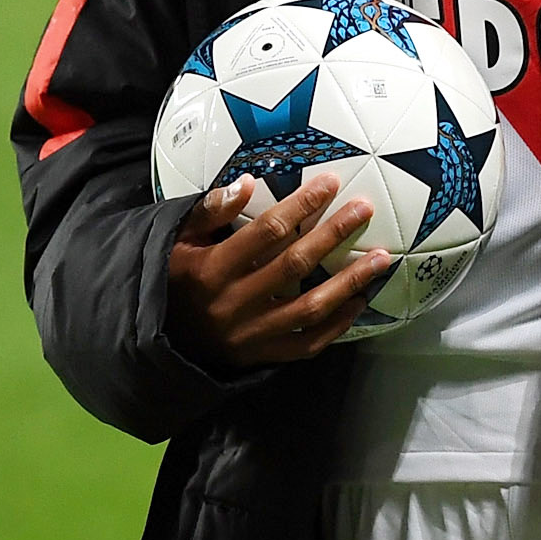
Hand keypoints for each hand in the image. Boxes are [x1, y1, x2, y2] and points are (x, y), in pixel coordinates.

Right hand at [164, 173, 392, 368]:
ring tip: (380, 258)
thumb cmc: (174, 279)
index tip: (331, 183)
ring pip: (309, 308)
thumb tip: (246, 182)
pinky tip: (360, 302)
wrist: (160, 339)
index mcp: (212, 269)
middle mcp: (234, 303)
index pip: (266, 232)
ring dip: (348, 283)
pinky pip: (307, 344)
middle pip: (294, 264)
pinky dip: (337, 325)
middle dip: (333, 234)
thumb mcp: (177, 240)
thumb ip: (210, 211)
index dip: (301, 206)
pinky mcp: (261, 356)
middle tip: (364, 209)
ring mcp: (251, 334)